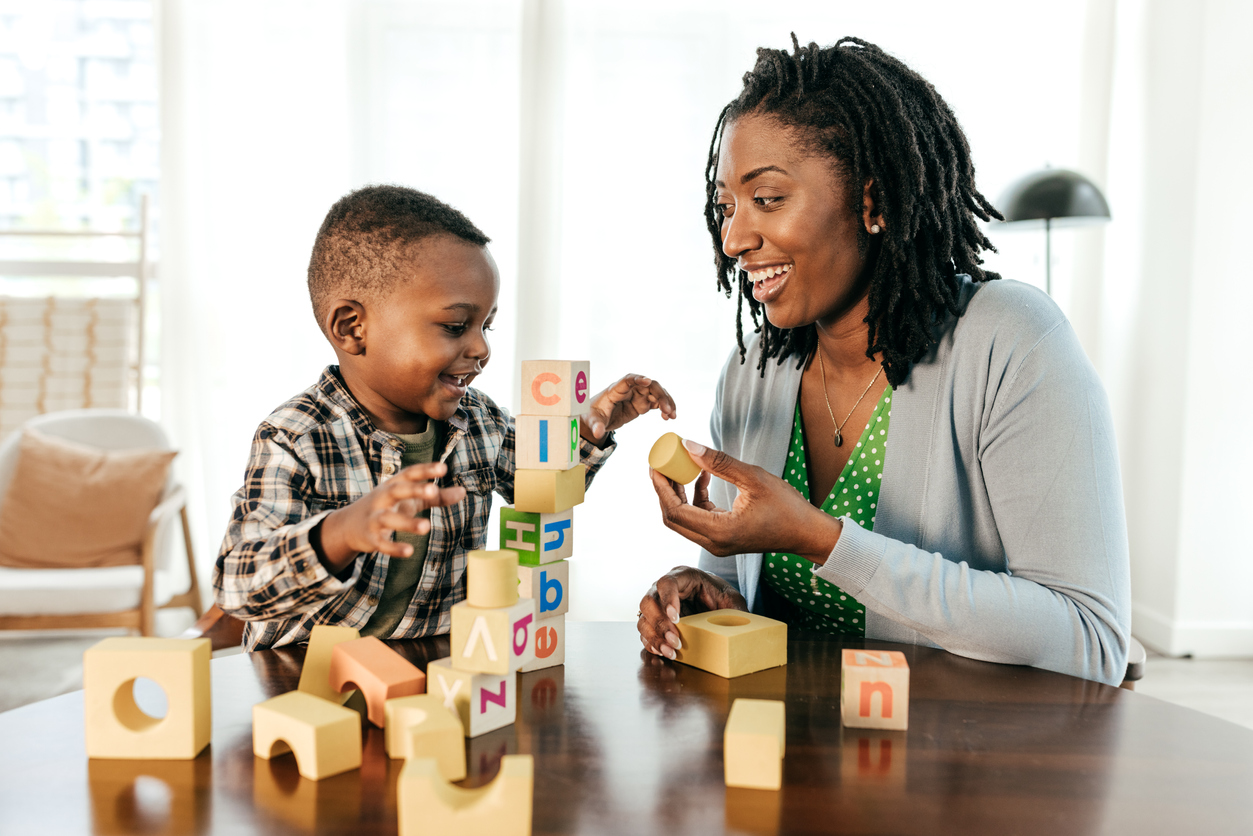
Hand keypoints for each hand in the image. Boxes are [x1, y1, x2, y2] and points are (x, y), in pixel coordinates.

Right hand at [318, 462, 466, 570]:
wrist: (349, 526)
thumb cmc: (388, 507)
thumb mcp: (411, 499)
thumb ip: (437, 497)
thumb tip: (464, 492)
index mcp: (394, 485)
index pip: (410, 474)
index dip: (425, 470)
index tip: (443, 468)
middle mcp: (382, 498)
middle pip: (397, 490)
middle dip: (413, 489)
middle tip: (432, 491)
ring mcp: (374, 518)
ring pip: (388, 518)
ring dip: (406, 522)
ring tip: (427, 527)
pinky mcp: (370, 538)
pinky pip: (381, 543)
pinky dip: (394, 547)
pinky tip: (409, 551)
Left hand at [580, 373, 676, 445]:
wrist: (596, 418)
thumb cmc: (592, 414)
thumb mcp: (592, 421)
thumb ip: (596, 426)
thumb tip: (598, 433)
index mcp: (616, 389)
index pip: (628, 379)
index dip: (638, 379)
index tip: (648, 381)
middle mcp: (629, 390)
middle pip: (648, 385)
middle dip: (660, 395)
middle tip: (668, 409)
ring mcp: (637, 396)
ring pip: (656, 393)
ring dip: (666, 402)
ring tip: (672, 415)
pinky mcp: (641, 404)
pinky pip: (656, 402)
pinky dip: (664, 408)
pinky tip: (668, 417)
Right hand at [636, 566, 746, 658]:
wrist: (714, 604)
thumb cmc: (721, 597)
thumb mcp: (733, 601)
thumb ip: (736, 609)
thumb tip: (745, 624)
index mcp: (683, 576)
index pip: (666, 582)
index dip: (667, 599)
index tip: (676, 618)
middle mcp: (664, 588)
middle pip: (649, 601)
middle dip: (661, 624)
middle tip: (675, 641)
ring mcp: (657, 604)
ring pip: (643, 618)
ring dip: (655, 637)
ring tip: (671, 652)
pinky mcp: (654, 620)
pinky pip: (644, 631)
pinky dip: (651, 643)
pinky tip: (663, 652)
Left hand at [649, 440, 842, 562]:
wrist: (808, 533)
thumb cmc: (788, 507)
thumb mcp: (753, 478)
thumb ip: (719, 463)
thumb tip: (688, 445)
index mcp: (719, 532)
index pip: (675, 511)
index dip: (661, 488)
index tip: (655, 464)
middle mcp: (714, 543)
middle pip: (673, 518)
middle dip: (664, 490)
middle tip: (661, 463)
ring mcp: (717, 543)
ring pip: (684, 519)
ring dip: (679, 493)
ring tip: (680, 465)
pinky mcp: (723, 539)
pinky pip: (698, 519)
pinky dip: (694, 498)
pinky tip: (702, 476)